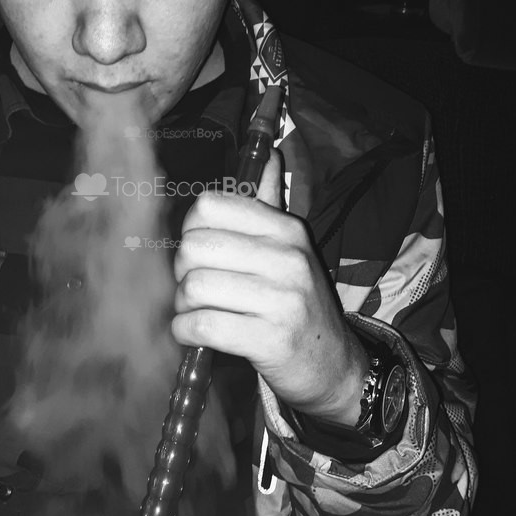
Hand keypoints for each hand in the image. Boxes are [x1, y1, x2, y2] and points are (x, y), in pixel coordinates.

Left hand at [172, 148, 368, 424]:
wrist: (334, 366)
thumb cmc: (297, 302)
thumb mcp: (291, 248)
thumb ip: (270, 202)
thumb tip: (270, 150)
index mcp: (286, 229)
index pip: (209, 206)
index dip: (191, 230)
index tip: (202, 253)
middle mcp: (287, 258)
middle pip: (193, 246)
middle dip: (182, 272)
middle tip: (197, 289)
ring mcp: (282, 299)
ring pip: (193, 287)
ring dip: (183, 306)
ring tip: (198, 313)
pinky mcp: (270, 340)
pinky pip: (201, 325)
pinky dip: (185, 333)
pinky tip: (196, 335)